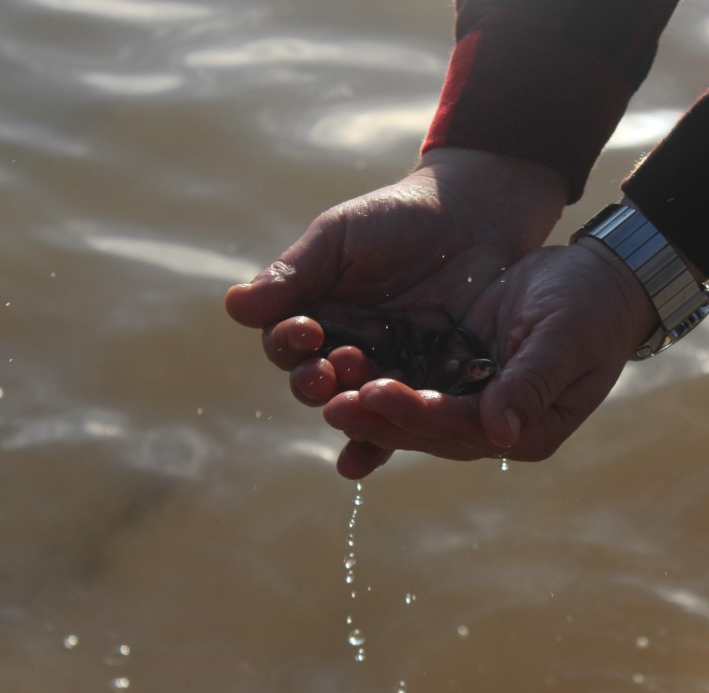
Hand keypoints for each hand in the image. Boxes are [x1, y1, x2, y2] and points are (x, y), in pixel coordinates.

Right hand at [223, 148, 567, 405]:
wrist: (473, 217)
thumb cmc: (397, 218)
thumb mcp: (342, 237)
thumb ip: (296, 272)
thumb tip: (234, 306)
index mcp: (317, 318)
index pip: (287, 345)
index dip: (289, 344)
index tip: (306, 330)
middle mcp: (347, 354)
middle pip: (317, 384)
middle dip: (317, 383)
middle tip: (328, 373)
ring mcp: (391, 375)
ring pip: (360, 407)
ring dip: (354, 412)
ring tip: (358, 403)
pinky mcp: (435, 390)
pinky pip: (411, 420)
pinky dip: (393, 438)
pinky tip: (374, 460)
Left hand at [321, 241, 658, 477]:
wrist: (600, 281)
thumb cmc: (592, 308)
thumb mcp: (567, 338)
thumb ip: (532, 382)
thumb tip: (501, 431)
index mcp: (528, 430)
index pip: (461, 429)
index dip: (416, 414)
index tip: (373, 393)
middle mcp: (496, 427)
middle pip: (427, 429)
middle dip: (377, 416)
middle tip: (328, 399)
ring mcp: (475, 404)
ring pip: (411, 411)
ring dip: (367, 399)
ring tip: (321, 383)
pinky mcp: (457, 375)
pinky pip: (410, 382)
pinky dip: (376, 375)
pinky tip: (338, 364)